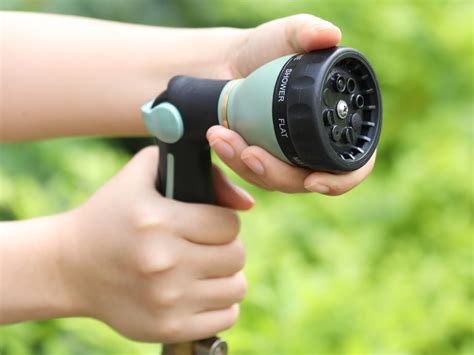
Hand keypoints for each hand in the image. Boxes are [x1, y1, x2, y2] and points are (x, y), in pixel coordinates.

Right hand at [63, 147, 252, 342]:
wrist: (69, 267)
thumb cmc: (110, 215)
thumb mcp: (142, 176)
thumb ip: (197, 169)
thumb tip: (247, 202)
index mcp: (157, 222)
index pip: (228, 224)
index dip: (223, 221)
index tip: (209, 223)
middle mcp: (163, 262)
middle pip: (236, 256)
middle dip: (226, 247)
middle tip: (207, 245)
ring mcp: (166, 300)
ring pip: (237, 288)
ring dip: (226, 276)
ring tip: (204, 268)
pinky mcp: (167, 328)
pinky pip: (226, 317)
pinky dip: (220, 304)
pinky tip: (200, 291)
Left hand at [208, 14, 375, 194]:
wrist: (234, 62)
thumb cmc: (267, 48)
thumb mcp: (287, 34)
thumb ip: (308, 30)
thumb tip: (329, 35)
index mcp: (336, 127)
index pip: (351, 167)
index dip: (339, 181)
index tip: (311, 180)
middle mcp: (314, 149)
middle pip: (303, 181)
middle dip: (274, 173)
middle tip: (250, 153)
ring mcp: (286, 159)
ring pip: (272, 181)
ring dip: (245, 165)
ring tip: (221, 136)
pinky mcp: (260, 161)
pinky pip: (249, 172)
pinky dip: (232, 158)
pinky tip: (218, 138)